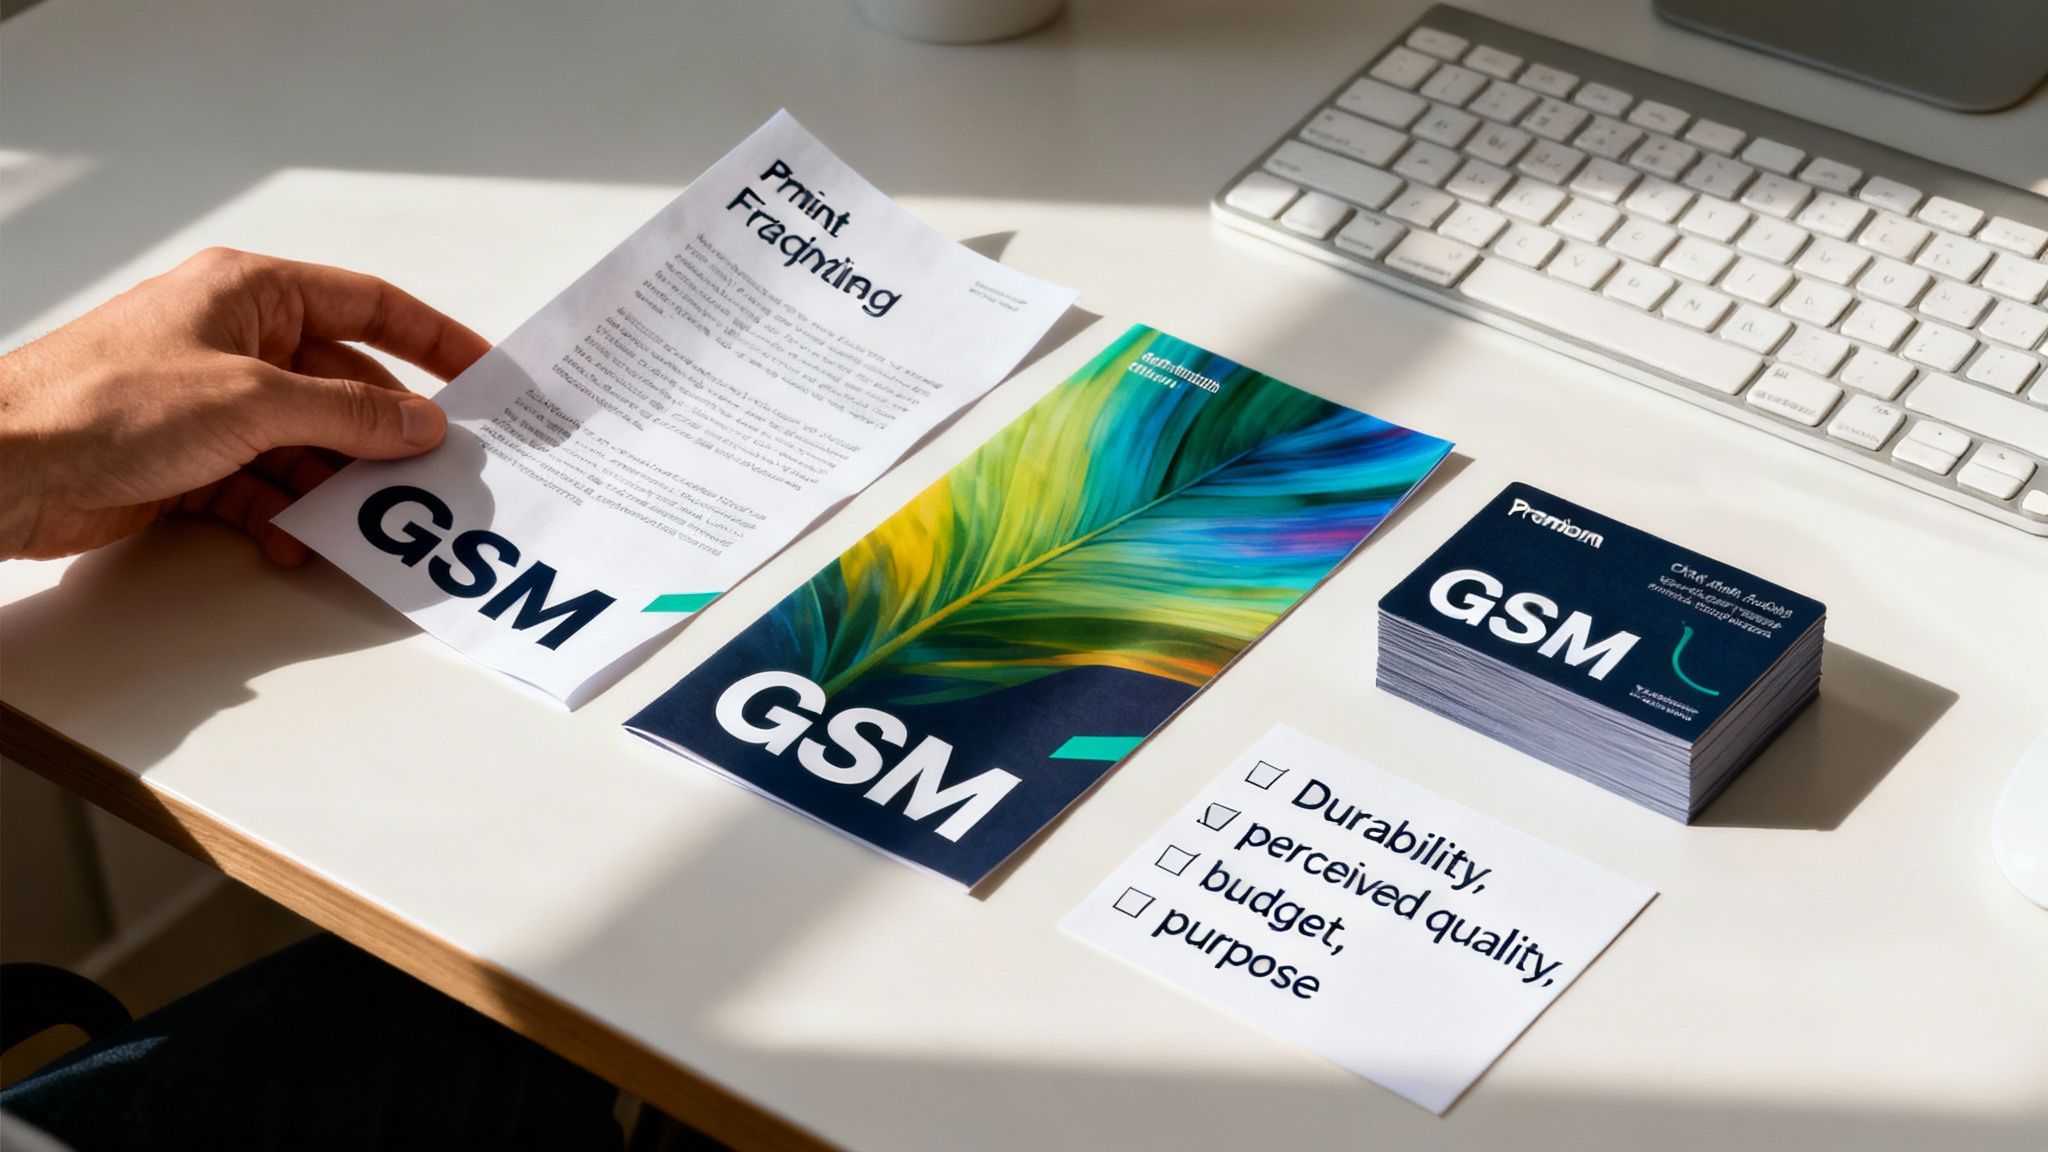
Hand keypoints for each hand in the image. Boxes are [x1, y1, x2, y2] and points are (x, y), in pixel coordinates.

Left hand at [0, 248, 489, 564]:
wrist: (3, 467)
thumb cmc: (104, 403)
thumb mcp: (253, 400)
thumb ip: (348, 412)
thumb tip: (420, 423)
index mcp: (251, 294)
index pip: (369, 305)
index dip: (434, 340)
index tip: (487, 373)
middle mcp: (235, 341)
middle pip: (343, 384)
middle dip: (386, 433)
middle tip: (439, 470)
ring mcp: (211, 403)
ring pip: (307, 444)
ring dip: (335, 485)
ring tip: (370, 520)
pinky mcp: (187, 461)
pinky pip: (262, 487)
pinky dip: (283, 517)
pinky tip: (294, 542)